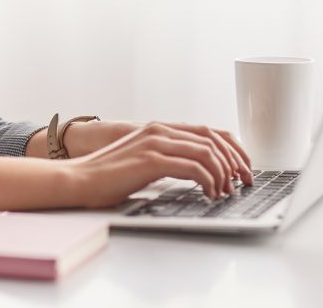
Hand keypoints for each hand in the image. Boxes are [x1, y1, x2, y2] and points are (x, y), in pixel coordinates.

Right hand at [65, 121, 253, 207]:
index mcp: (158, 128)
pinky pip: (193, 168)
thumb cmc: (108, 176)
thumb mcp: (142, 160)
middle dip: (234, 161)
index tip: (243, 167)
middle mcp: (159, 130)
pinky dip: (208, 181)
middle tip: (243, 181)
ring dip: (222, 173)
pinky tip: (209, 194)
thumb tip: (196, 171)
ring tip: (224, 191)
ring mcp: (155, 143)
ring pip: (207, 152)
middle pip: (212, 138)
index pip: (208, 131)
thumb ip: (166, 158)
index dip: (232, 148)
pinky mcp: (151, 161)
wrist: (79, 179)